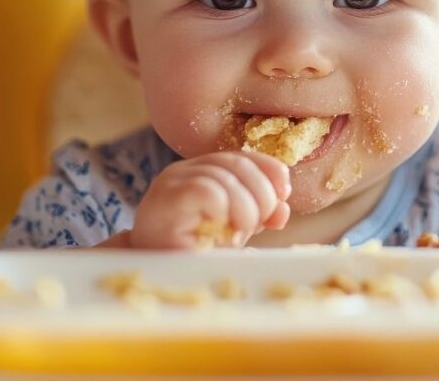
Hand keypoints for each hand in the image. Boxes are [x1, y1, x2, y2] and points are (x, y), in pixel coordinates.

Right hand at [128, 151, 291, 249]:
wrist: (153, 281)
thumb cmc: (190, 257)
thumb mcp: (233, 231)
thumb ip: (257, 214)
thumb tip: (283, 207)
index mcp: (201, 172)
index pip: (242, 156)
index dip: (269, 170)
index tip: (284, 195)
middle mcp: (184, 170)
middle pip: (238, 163)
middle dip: (262, 193)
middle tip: (261, 223)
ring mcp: (172, 182)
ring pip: (227, 176)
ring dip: (246, 208)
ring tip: (239, 234)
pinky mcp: (166, 198)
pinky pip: (208, 190)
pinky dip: (226, 210)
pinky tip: (223, 232)